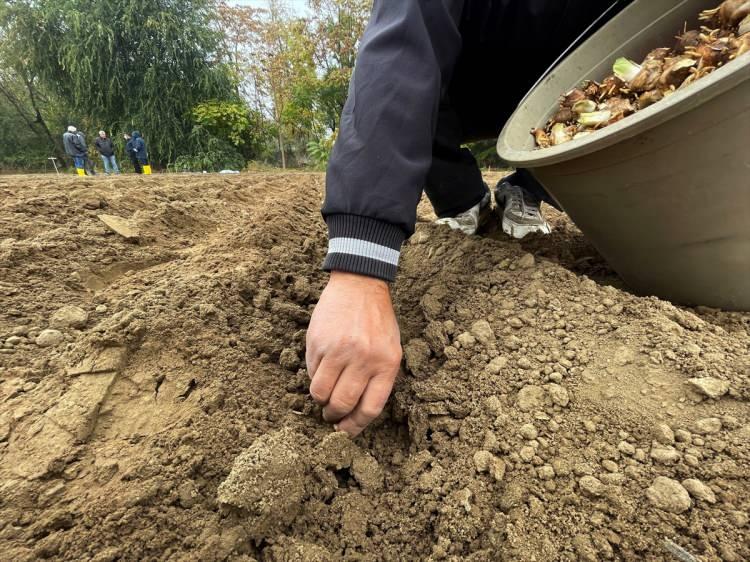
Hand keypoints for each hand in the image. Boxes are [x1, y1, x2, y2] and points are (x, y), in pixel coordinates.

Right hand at [306, 271, 401, 436]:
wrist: (360, 284)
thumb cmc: (377, 321)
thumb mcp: (391, 349)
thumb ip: (379, 378)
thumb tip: (358, 412)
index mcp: (386, 364)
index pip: (370, 408)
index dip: (355, 426)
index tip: (346, 431)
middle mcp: (363, 358)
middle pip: (343, 404)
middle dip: (334, 416)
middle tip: (330, 416)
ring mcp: (339, 350)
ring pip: (321, 393)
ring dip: (320, 401)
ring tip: (323, 396)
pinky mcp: (318, 342)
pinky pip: (312, 372)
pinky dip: (315, 377)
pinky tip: (321, 369)